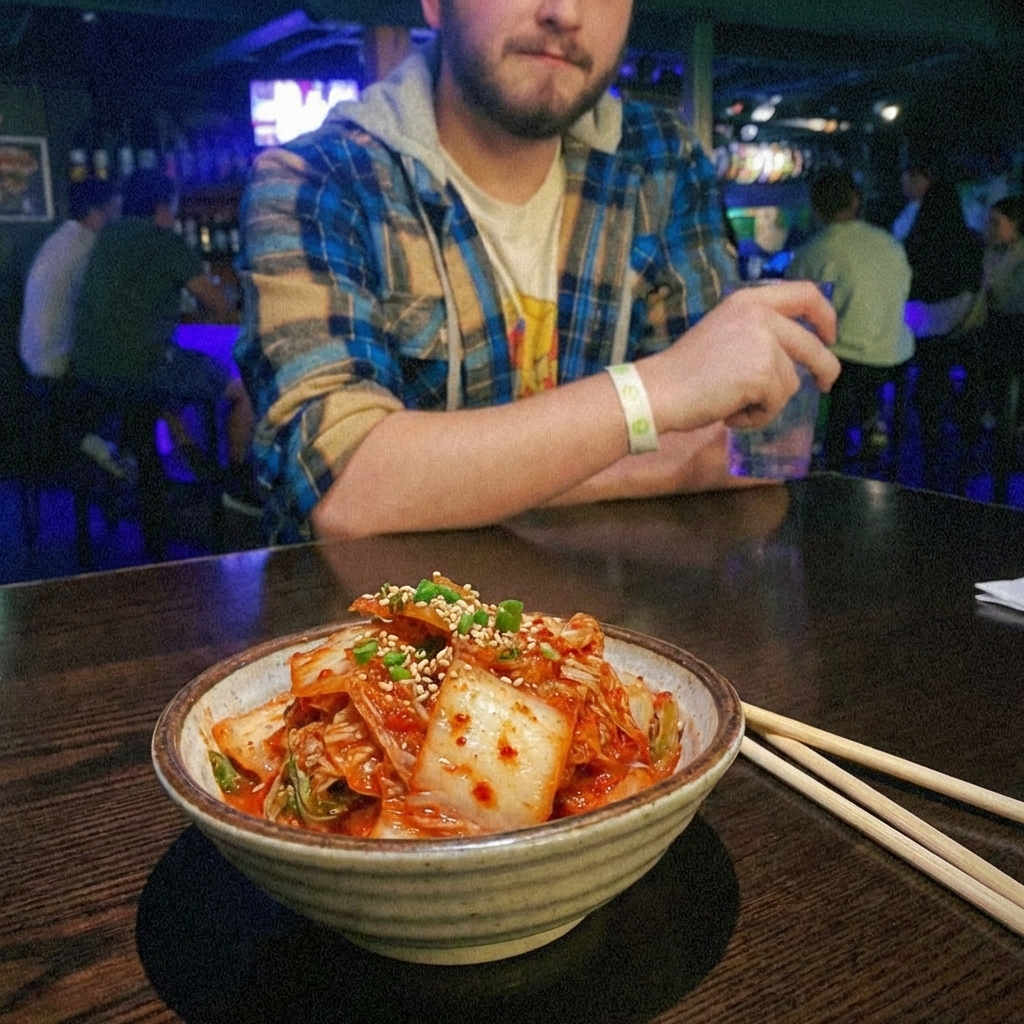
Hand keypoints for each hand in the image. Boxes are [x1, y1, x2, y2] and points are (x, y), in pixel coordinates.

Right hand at [639, 280, 839, 433]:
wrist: (659, 390)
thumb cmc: (684, 370)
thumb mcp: (724, 332)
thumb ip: (756, 331)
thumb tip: (793, 351)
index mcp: (749, 301)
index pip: (806, 294)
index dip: (825, 316)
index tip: (829, 335)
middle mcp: (760, 316)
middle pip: (813, 346)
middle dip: (825, 369)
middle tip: (826, 384)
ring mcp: (764, 344)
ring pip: (792, 382)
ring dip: (768, 402)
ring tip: (733, 403)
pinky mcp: (763, 374)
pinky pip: (776, 404)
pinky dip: (756, 417)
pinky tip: (730, 413)